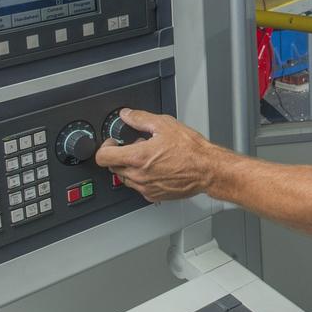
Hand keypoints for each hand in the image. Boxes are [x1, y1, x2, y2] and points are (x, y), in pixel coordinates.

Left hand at [93, 108, 219, 201]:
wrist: (207, 169)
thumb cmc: (191, 149)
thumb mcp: (164, 124)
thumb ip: (140, 118)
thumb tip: (127, 115)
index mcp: (137, 157)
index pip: (103, 157)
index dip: (105, 147)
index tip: (113, 142)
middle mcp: (138, 175)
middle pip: (113, 167)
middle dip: (120, 155)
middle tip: (135, 146)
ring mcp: (145, 187)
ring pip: (125, 178)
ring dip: (130, 167)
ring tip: (148, 157)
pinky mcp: (154, 196)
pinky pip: (139, 187)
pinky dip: (142, 178)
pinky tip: (156, 168)